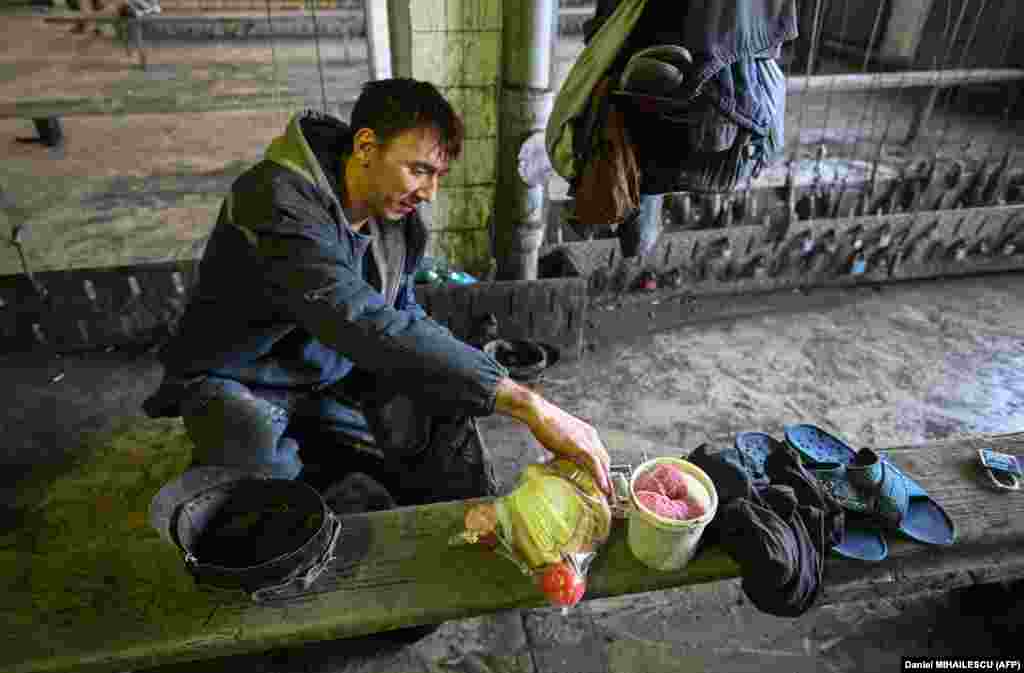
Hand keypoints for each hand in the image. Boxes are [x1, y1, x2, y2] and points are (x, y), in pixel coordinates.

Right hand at [494, 378, 611, 496]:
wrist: (539, 413)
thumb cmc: (544, 423)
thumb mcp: (560, 438)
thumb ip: (565, 449)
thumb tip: (561, 460)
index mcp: (588, 434)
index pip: (601, 455)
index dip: (603, 469)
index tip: (604, 483)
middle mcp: (591, 437)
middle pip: (606, 461)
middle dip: (608, 478)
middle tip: (609, 494)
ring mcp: (587, 441)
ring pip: (604, 464)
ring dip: (608, 482)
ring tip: (609, 497)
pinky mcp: (580, 446)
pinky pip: (595, 464)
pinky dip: (600, 477)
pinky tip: (603, 489)